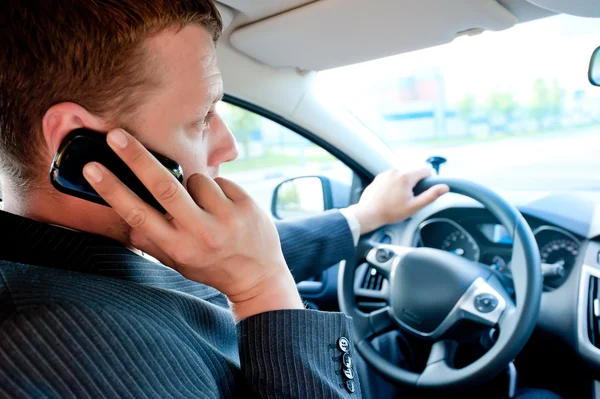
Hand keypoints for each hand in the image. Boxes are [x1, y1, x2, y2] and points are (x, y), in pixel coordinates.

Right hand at [82, 129, 302, 319]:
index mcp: (178, 247)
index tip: (92, 168)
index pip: (138, 214)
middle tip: (116, 135)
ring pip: (196, 180)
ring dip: (195, 186)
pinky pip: (220, 182)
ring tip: (207, 209)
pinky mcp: (246, 205)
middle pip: (163, 186)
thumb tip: (119, 211)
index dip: (112, 190)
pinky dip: (218, 190)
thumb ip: (151, 239)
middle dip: (136, 158)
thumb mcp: (177, 261)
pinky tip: (226, 209)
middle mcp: (201, 233)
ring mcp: (226, 218)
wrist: (258, 276)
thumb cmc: (211, 266)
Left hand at [346, 167, 448, 233]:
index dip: (429, 181)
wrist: (368, 214)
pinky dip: (394, 184)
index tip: (424, 191)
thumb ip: (431, 195)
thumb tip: (444, 187)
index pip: (426, 170)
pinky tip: (391, 196)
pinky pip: (392, 177)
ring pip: (403, 174)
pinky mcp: (379, 177)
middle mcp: (396, 171)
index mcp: (406, 176)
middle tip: (410, 197)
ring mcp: (386, 173)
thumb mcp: (414, 206)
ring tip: (399, 198)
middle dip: (416, 183)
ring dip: (405, 183)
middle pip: (414, 172)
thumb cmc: (390, 212)